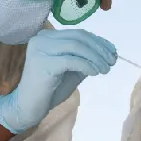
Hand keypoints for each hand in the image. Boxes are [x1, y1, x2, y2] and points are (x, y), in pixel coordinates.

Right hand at [0, 29, 116, 133]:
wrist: (28, 107)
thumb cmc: (49, 90)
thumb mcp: (72, 70)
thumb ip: (85, 58)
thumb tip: (108, 51)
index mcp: (47, 36)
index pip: (78, 34)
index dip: (99, 41)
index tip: (113, 52)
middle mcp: (42, 38)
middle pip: (79, 37)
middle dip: (100, 48)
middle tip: (112, 61)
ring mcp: (41, 49)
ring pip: (77, 46)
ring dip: (96, 57)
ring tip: (105, 69)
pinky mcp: (43, 62)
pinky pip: (72, 60)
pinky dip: (87, 65)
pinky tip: (95, 73)